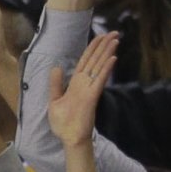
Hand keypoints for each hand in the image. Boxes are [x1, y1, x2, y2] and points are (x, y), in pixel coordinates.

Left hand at [46, 27, 122, 147]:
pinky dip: (106, 69)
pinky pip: (99, 80)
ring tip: (116, 39)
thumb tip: (56, 67)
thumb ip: (56, 84)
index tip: (100, 36)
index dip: (92, 48)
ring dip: (107, 53)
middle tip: (114, 32)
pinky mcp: (92, 97)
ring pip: (99, 66)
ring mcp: (89, 89)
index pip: (85, 61)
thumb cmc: (62, 123)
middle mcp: (84, 84)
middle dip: (103, 46)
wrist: (68, 138)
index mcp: (75, 83)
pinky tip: (113, 58)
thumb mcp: (54, 100)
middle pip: (95, 60)